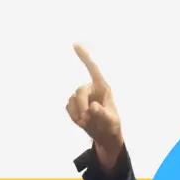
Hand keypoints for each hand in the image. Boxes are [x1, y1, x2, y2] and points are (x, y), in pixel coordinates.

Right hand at [66, 43, 123, 170]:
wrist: (104, 135)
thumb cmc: (111, 126)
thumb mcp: (111, 122)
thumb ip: (103, 114)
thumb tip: (93, 107)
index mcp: (103, 88)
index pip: (93, 69)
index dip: (84, 56)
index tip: (75, 44)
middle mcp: (91, 89)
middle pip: (79, 91)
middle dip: (81, 105)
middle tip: (86, 120)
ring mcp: (81, 96)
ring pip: (72, 100)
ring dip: (78, 114)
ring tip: (88, 123)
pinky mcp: (73, 104)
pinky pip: (68, 108)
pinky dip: (74, 117)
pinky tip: (82, 122)